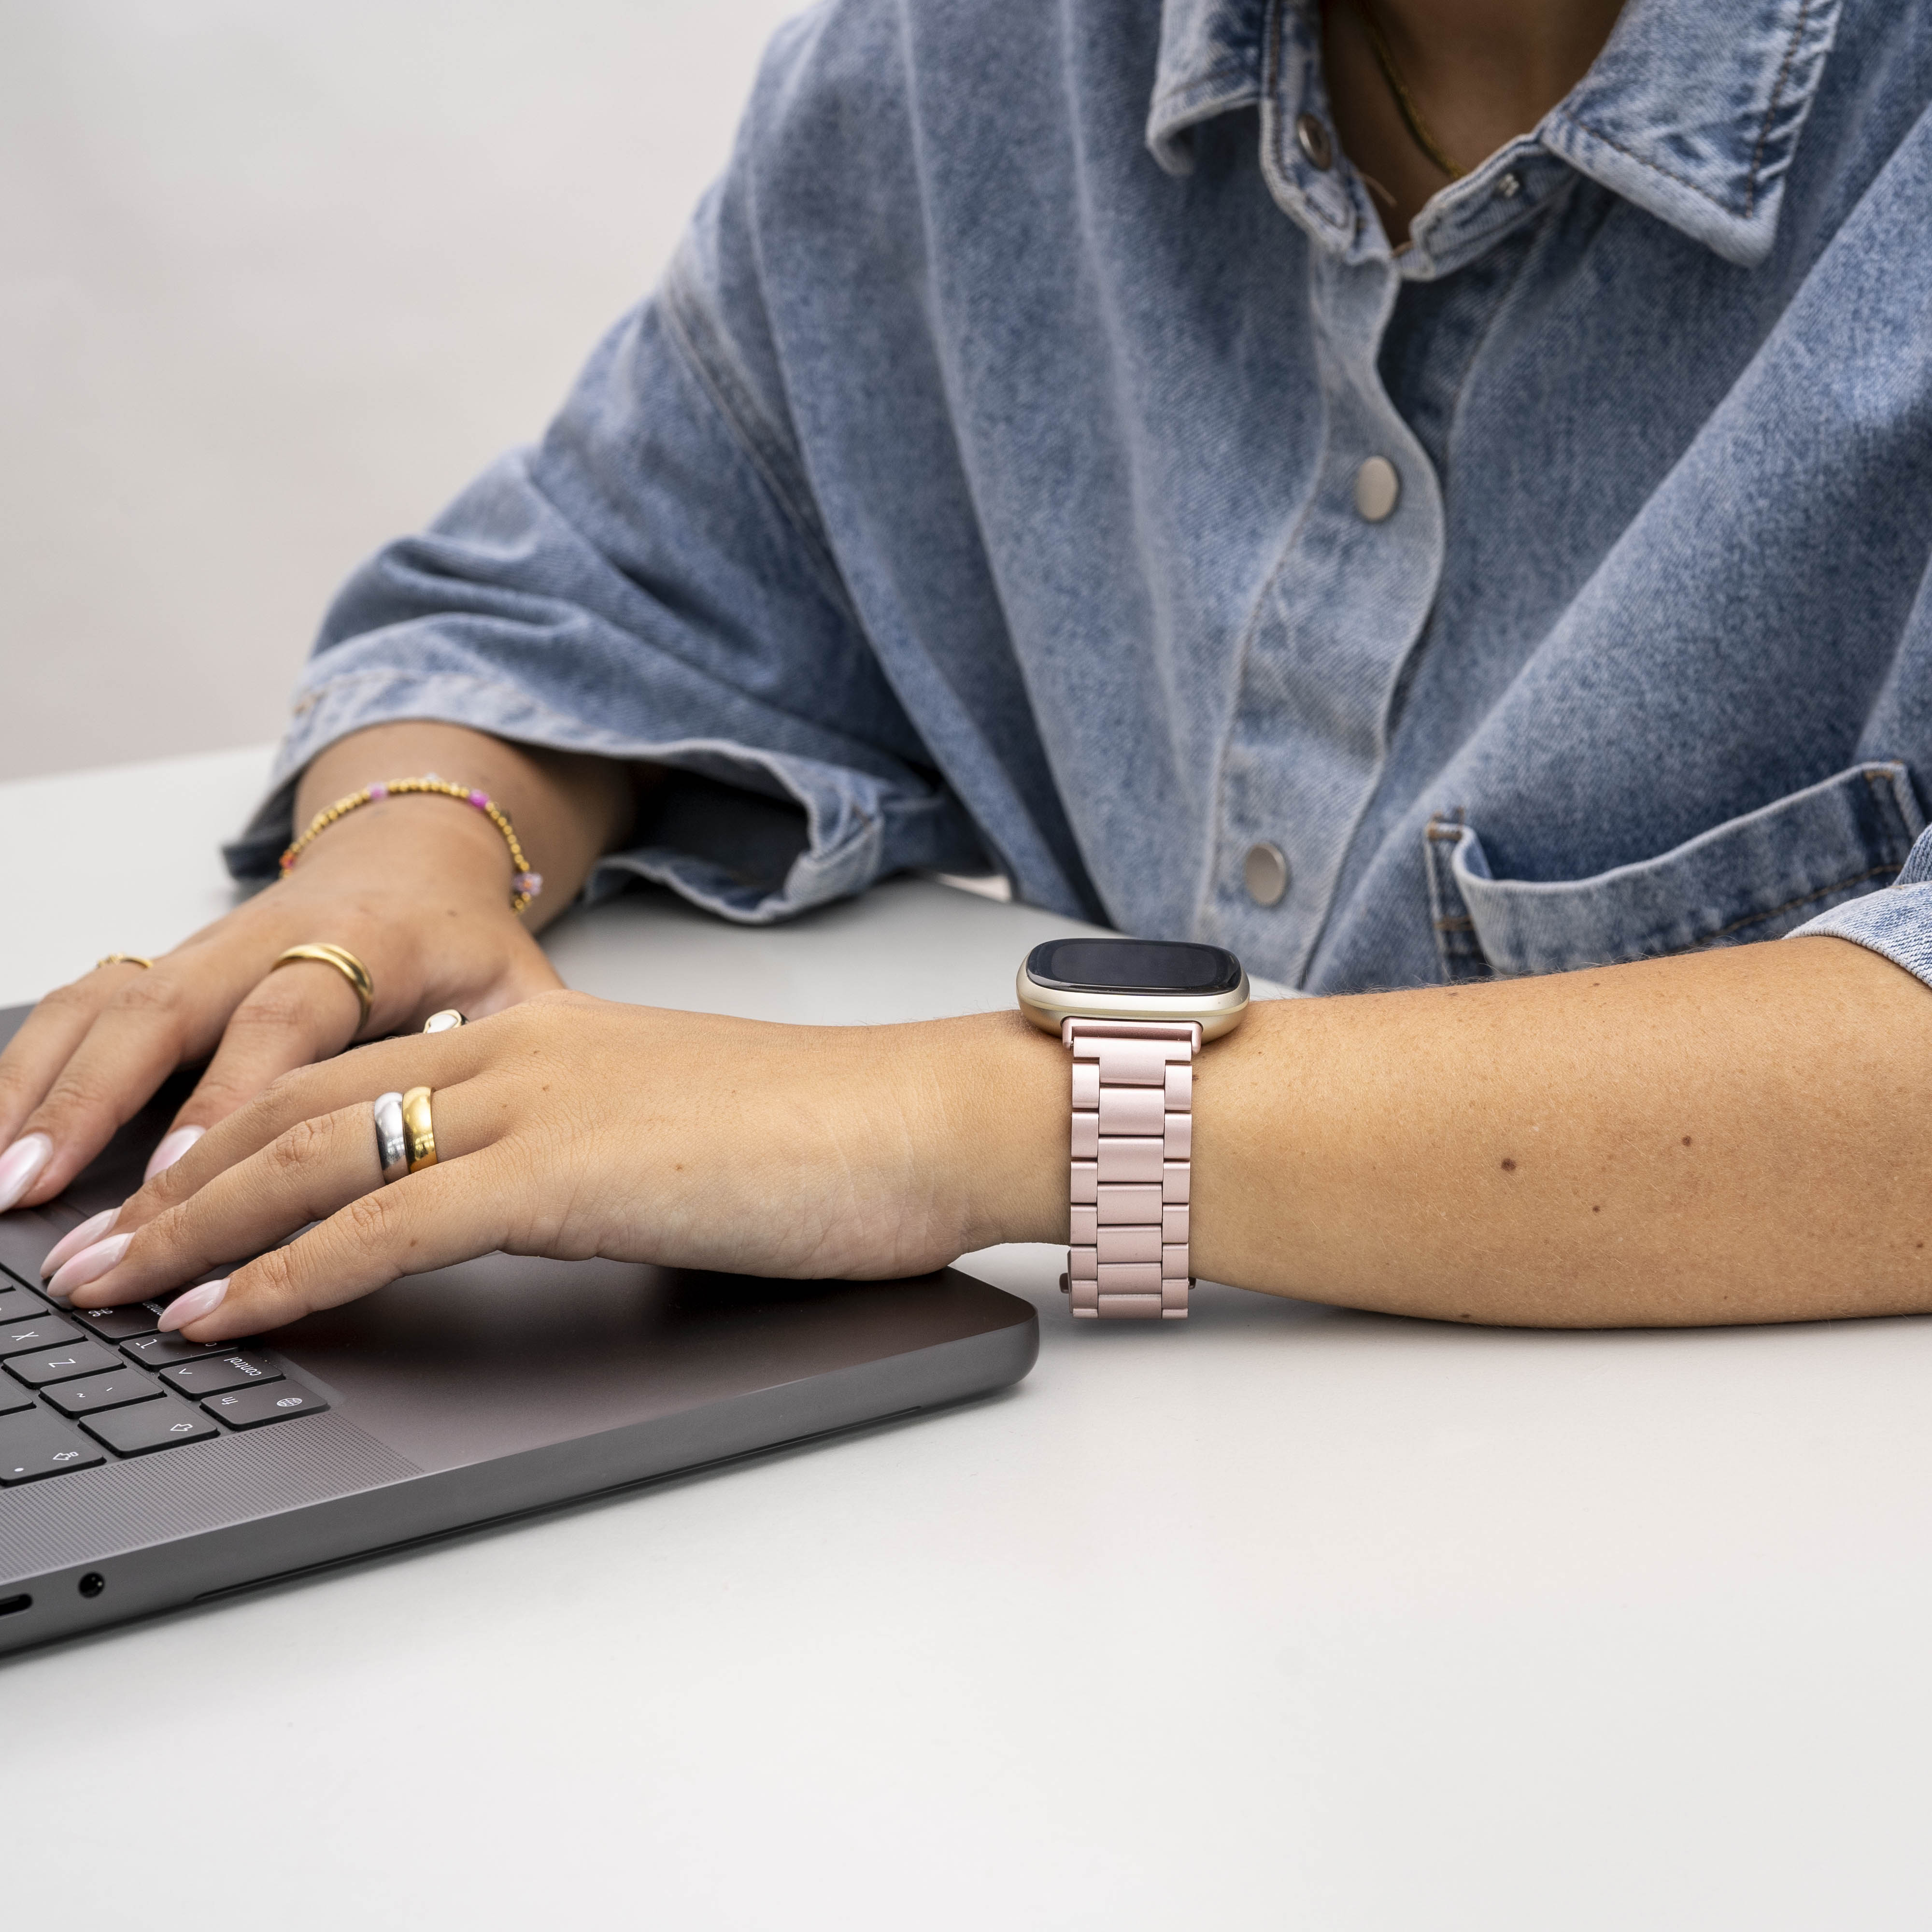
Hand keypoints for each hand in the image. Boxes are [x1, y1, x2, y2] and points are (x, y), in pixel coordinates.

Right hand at [0, 799, 560, 1219]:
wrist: (416, 848)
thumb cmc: (464, 936)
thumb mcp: (517, 982)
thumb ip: (523, 1044)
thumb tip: (553, 1122)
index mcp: (360, 946)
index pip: (285, 1023)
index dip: (229, 1096)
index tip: (182, 1178)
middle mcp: (266, 941)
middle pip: (165, 1016)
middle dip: (92, 1107)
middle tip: (35, 1194)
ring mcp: (208, 951)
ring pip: (106, 1007)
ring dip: (41, 1090)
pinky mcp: (172, 961)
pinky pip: (86, 1002)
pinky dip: (29, 1060)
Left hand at [49, 993, 1066, 1341]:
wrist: (921, 1121)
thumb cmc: (825, 1139)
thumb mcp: (672, 1126)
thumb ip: (583, 1146)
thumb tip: (526, 1203)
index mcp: (543, 1033)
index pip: (347, 1070)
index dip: (234, 1128)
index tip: (162, 1189)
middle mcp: (520, 1048)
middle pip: (298, 1101)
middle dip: (173, 1178)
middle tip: (88, 1246)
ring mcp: (537, 1101)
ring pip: (314, 1154)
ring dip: (192, 1227)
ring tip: (111, 1287)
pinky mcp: (564, 1171)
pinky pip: (386, 1221)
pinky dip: (288, 1272)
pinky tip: (224, 1314)